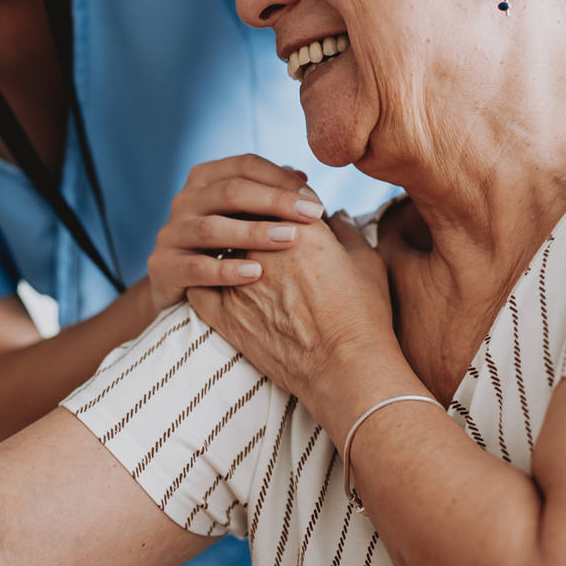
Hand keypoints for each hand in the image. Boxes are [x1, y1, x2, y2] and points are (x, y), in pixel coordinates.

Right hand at [146, 154, 328, 314]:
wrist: (180, 286)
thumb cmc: (225, 245)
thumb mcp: (245, 216)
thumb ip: (270, 195)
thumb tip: (302, 178)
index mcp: (205, 178)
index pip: (245, 165)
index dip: (281, 179)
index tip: (314, 200)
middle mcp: (185, 199)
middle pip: (231, 191)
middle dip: (275, 201)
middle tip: (312, 215)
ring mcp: (171, 232)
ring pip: (212, 228)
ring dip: (254, 232)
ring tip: (289, 239)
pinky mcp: (163, 266)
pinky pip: (196, 267)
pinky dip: (227, 270)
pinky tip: (257, 274)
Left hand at [187, 212, 395, 400]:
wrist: (346, 370)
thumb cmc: (364, 317)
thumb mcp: (366, 262)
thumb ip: (346, 231)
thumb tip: (337, 215)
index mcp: (300, 227)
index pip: (280, 195)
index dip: (284, 197)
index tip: (287, 206)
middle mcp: (263, 247)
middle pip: (244, 214)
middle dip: (251, 215)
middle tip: (258, 225)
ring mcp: (238, 280)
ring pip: (219, 246)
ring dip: (227, 244)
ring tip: (236, 253)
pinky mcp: (223, 313)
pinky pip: (199, 286)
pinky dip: (205, 279)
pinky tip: (212, 280)